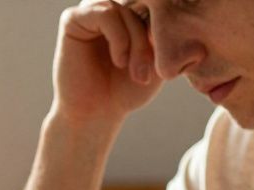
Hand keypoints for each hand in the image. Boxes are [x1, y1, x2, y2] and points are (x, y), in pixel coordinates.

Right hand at [53, 0, 163, 126]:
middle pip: (140, 4)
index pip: (152, 5)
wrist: (96, 114)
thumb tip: (180, 17)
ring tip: (135, 71)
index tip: (162, 65)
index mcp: (127, 13)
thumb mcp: (157, 61)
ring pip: (124, 8)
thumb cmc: (125, 91)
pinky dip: (119, 38)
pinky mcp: (72, 19)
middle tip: (145, 75)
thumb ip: (166, 36)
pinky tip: (119, 61)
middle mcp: (108, 8)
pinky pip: (105, 12)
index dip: (163, 31)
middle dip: (147, 40)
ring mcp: (90, 11)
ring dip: (135, 40)